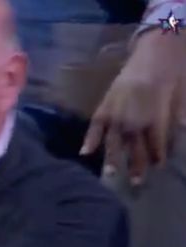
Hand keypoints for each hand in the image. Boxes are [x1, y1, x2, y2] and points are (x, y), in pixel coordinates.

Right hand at [80, 29, 184, 184]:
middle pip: (134, 146)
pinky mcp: (105, 104)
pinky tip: (85, 152)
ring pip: (114, 139)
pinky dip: (90, 138)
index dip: (157, 156)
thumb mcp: (183, 94)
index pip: (156, 143)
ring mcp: (116, 111)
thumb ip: (178, 116)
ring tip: (110, 175)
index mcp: (155, 115)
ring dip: (112, 158)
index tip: (158, 167)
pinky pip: (96, 124)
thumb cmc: (174, 71)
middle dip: (136, 164)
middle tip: (136, 183)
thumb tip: (181, 133)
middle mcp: (133, 117)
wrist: (156, 48)